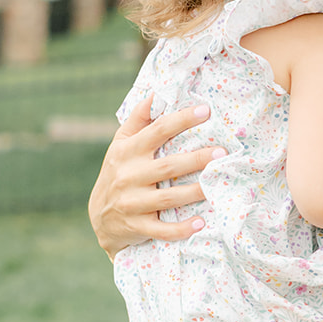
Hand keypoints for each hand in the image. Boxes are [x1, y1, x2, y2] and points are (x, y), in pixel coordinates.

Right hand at [88, 95, 219, 255]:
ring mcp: (132, 203)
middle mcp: (128, 176)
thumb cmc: (119, 170)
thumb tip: (157, 92)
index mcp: (127, 151)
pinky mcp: (137, 226)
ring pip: (168, 198)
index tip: (206, 111)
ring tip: (217, 184)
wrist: (100, 215)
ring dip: (194, 192)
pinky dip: (181, 228)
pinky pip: (161, 230)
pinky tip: (200, 223)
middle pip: (167, 166)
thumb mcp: (121, 143)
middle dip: (195, 159)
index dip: (181, 120)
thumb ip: (139, 118)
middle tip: (221, 152)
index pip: (157, 131)